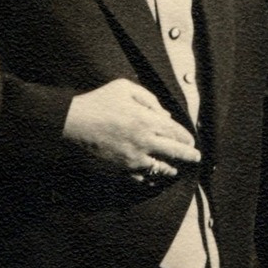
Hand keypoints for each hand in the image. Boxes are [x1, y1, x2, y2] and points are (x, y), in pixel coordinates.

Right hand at [61, 80, 199, 179]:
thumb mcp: (125, 88)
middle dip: (188, 156)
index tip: (191, 141)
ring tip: (174, 170)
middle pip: (175, 152)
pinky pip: (140, 178)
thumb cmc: (99, 101)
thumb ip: (149, 99)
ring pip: (160, 168)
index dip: (187, 138)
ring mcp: (133, 158)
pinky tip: (152, 178)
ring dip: (170, 169)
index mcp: (147, 120)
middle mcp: (144, 141)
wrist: (73, 123)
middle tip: (195, 158)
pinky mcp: (120, 169)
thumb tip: (166, 116)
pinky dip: (149, 179)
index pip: (176, 132)